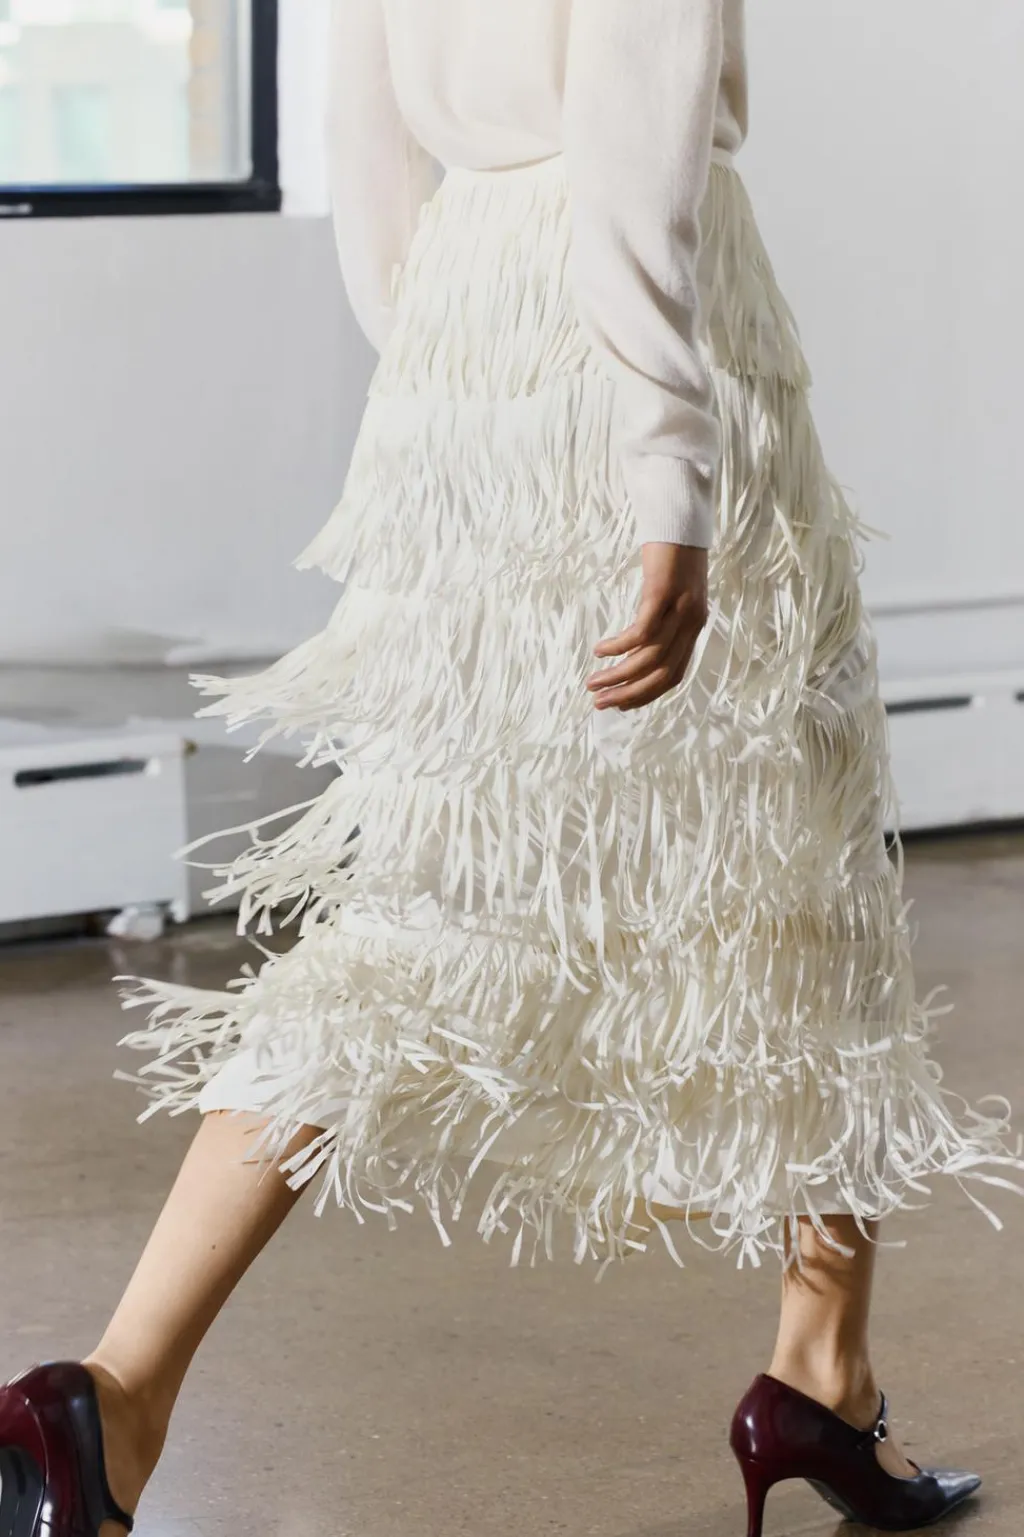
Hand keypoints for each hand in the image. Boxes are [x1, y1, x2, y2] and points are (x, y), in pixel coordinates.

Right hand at [586, 542, 708, 711]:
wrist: (681, 513)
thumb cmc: (671, 552)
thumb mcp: (672, 590)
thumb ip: (664, 616)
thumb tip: (639, 642)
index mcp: (694, 626)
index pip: (674, 676)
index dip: (647, 695)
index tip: (621, 704)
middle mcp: (692, 622)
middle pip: (661, 674)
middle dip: (629, 694)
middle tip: (600, 703)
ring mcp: (679, 608)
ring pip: (648, 658)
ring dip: (618, 675)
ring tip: (593, 683)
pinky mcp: (663, 592)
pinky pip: (640, 632)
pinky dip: (618, 646)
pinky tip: (600, 650)